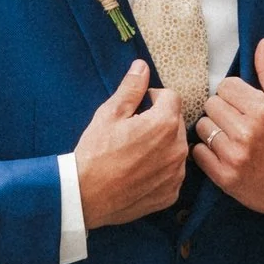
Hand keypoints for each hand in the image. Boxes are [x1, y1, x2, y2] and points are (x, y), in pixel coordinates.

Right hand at [75, 54, 189, 227]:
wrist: (85, 196)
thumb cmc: (94, 153)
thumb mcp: (109, 114)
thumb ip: (131, 88)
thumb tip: (142, 66)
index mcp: (164, 123)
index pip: (171, 97)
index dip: (152, 98)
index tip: (136, 108)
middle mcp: (178, 148)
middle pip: (175, 122)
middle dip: (158, 121)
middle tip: (132, 131)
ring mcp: (176, 173)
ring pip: (175, 148)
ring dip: (161, 145)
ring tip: (134, 153)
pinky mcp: (171, 193)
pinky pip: (172, 172)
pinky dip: (160, 169)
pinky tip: (138, 172)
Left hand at [192, 39, 263, 219]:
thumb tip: (262, 43)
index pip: (226, 86)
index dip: (234, 93)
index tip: (243, 104)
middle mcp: (247, 132)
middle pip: (211, 105)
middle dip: (223, 110)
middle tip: (237, 121)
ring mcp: (235, 156)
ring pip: (203, 127)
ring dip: (213, 130)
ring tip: (230, 137)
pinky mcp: (226, 178)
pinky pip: (199, 153)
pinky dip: (207, 152)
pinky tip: (224, 153)